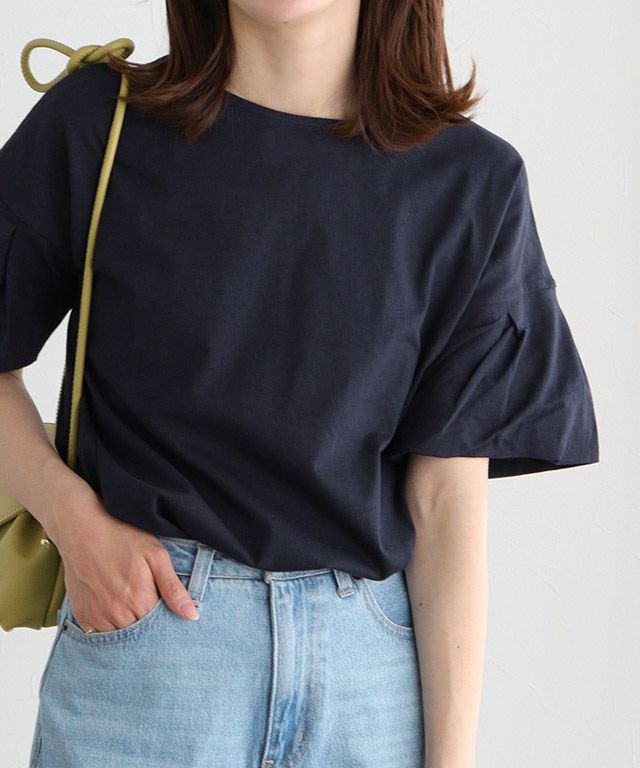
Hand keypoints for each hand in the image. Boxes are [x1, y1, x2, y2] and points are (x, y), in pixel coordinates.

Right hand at [52, 494, 199, 631]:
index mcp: (139, 601)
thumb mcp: (156, 555)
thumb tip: (192, 616)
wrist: (83, 529)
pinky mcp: (81, 615)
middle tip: (146, 598)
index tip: (165, 606)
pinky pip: (98, 634)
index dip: (165, 619)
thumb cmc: (123, 538)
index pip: (160, 627)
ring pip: (119, 636)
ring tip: (129, 601)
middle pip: (140, 635)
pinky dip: (108, 625)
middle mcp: (116, 614)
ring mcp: (96, 616)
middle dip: (148, 624)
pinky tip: (112, 605)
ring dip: (127, 625)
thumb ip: (174, 588)